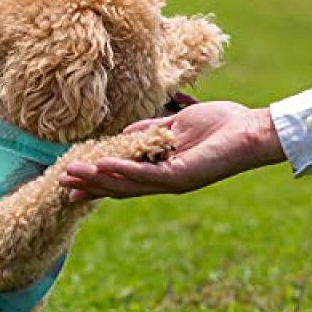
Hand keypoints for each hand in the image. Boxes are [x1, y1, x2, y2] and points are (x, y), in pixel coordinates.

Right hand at [58, 101, 285, 200]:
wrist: (250, 130)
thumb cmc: (219, 125)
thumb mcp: (175, 125)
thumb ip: (150, 132)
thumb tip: (123, 135)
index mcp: (161, 168)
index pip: (123, 176)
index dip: (96, 178)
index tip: (70, 178)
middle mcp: (164, 180)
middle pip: (119, 185)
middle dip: (90, 184)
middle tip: (61, 184)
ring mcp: (171, 180)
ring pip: (127, 184)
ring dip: (98, 179)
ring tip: (71, 173)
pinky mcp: (181, 176)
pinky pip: (146, 175)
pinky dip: (123, 171)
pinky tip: (102, 165)